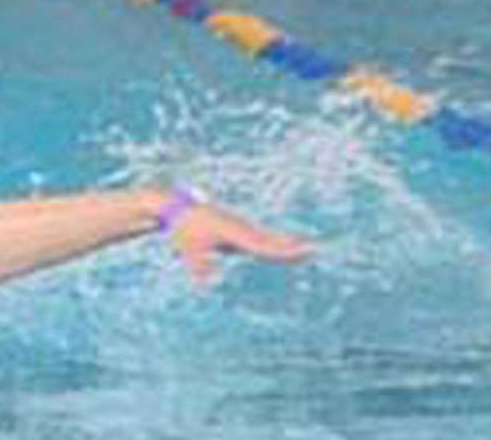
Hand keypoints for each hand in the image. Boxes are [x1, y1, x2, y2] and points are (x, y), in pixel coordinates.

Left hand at [168, 203, 312, 285]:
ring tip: (309, 249)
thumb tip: (206, 284)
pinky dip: (274, 242)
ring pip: (267, 237)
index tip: (300, 250)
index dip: (281, 250)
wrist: (175, 206)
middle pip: (270, 239)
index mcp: (232, 231)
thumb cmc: (182, 229)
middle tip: (315, 249)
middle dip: (291, 245)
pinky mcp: (235, 228)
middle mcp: (239, 227)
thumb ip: (198, 266)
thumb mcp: (187, 249)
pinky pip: (259, 238)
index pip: (262, 245)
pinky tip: (284, 246)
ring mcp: (239, 226)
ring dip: (287, 243)